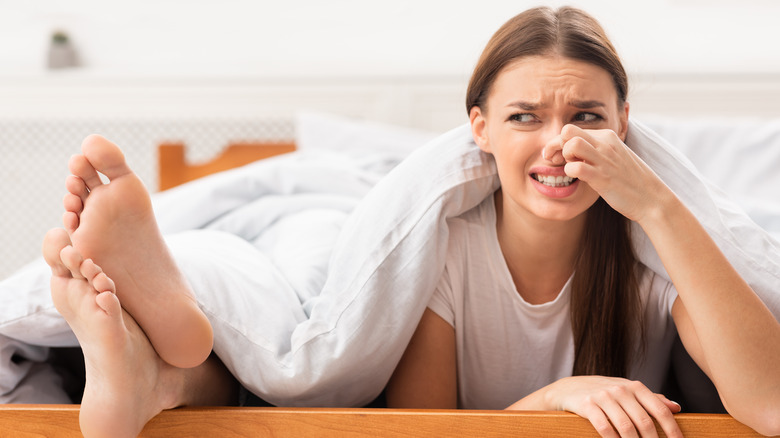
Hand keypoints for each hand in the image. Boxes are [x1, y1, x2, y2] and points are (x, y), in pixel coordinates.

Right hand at [525, 375, 682, 437]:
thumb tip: (676, 408)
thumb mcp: (627, 391)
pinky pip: (604, 427)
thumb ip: (651, 399)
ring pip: (626, 427)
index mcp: (635, 387)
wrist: (569, 388)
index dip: (672, 430)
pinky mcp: (587, 405)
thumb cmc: (604, 392)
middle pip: (644, 422)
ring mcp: (603, 396)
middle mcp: (621, 389)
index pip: (660, 410)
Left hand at [556, 124, 670, 223]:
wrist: (652, 198)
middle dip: (555, 144)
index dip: (559, 142)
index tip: (556, 156)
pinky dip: (570, 172)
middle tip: (554, 159)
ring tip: (569, 167)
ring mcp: (604, 160)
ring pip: (572, 144)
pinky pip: (576, 167)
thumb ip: (598, 150)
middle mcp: (605, 144)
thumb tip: (575, 150)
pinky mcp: (603, 177)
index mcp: (608, 137)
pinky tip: (576, 178)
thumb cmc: (631, 180)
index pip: (573, 130)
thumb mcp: (615, 157)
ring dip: (564, 156)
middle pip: (568, 131)